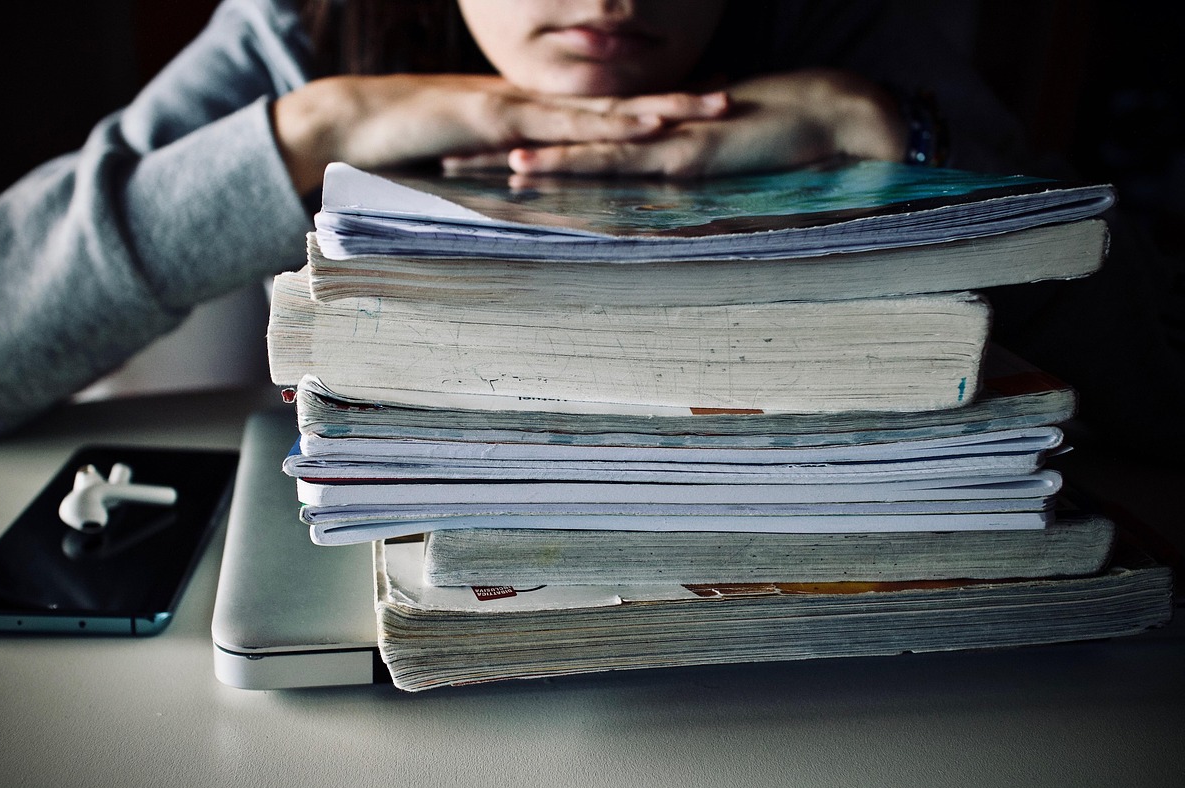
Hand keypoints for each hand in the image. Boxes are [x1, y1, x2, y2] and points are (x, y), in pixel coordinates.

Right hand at [271, 74, 728, 193]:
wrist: (348, 121)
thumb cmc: (401, 144)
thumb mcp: (464, 160)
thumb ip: (499, 172)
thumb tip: (524, 195)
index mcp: (527, 113)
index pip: (598, 110)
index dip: (646, 107)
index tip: (694, 108)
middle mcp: (531, 103)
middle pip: (616, 103)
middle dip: (676, 101)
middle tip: (731, 97)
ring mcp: (517, 107)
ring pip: (602, 108)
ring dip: (659, 108)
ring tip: (712, 106)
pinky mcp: (497, 120)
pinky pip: (562, 126)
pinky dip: (608, 127)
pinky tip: (646, 128)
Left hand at [468, 69, 908, 177]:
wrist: (827, 114)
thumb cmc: (776, 137)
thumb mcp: (714, 161)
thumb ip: (679, 172)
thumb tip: (654, 194)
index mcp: (645, 144)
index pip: (573, 154)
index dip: (524, 157)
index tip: (475, 165)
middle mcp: (640, 141)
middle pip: (555, 152)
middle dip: (494, 158)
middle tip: (439, 163)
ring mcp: (654, 144)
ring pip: (568, 155)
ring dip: (512, 161)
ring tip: (460, 168)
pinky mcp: (675, 155)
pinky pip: (609, 165)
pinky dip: (563, 168)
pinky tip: (524, 171)